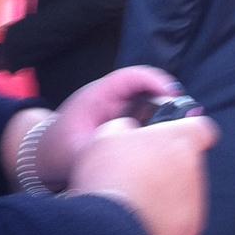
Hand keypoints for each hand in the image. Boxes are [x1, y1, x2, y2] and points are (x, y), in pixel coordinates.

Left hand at [34, 65, 182, 189]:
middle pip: (148, 88)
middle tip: (190, 115)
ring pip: (153, 103)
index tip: (173, 93)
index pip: (131, 77)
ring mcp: (122, 111)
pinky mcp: (127, 124)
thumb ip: (101, 153)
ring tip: (186, 128)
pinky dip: (162, 127)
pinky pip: (150, 119)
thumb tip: (132, 156)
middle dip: (170, 98)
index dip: (154, 80)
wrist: (44, 157)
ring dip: (169, 114)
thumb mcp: (77, 154)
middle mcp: (114, 99)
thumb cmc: (57, 151)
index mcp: (99, 96)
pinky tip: (172, 141)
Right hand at [68, 115, 218, 234]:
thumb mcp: (106, 137)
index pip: (201, 129)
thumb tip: (127, 130)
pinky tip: (137, 222)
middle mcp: (194, 171)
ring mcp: (195, 205)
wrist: (112, 230)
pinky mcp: (189, 232)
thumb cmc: (110, 179)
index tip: (173, 137)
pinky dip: (161, 222)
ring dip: (163, 196)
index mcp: (180, 142)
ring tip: (131, 202)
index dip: (187, 131)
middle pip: (187, 165)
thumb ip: (125, 128)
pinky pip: (177, 223)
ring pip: (182, 195)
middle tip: (136, 174)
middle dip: (166, 168)